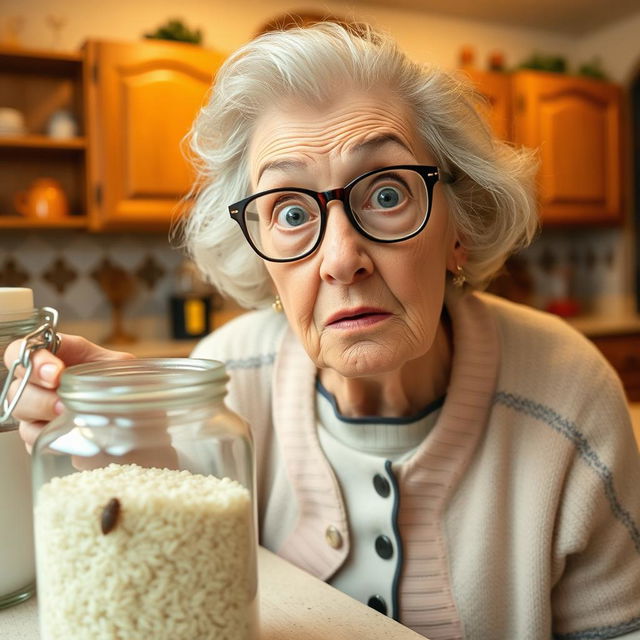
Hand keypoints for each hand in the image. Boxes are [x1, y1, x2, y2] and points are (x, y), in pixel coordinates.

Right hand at [3, 334, 133, 451]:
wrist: (128, 410)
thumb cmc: (118, 381)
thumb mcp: (119, 365)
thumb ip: (113, 363)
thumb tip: (113, 374)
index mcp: (55, 356)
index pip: (23, 350)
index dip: (33, 361)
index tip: (56, 374)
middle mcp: (39, 382)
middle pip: (17, 387)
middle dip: (38, 396)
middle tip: (63, 404)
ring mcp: (36, 409)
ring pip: (19, 413)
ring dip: (42, 417)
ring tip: (68, 418)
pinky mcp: (40, 434)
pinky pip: (32, 439)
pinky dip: (49, 439)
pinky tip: (70, 438)